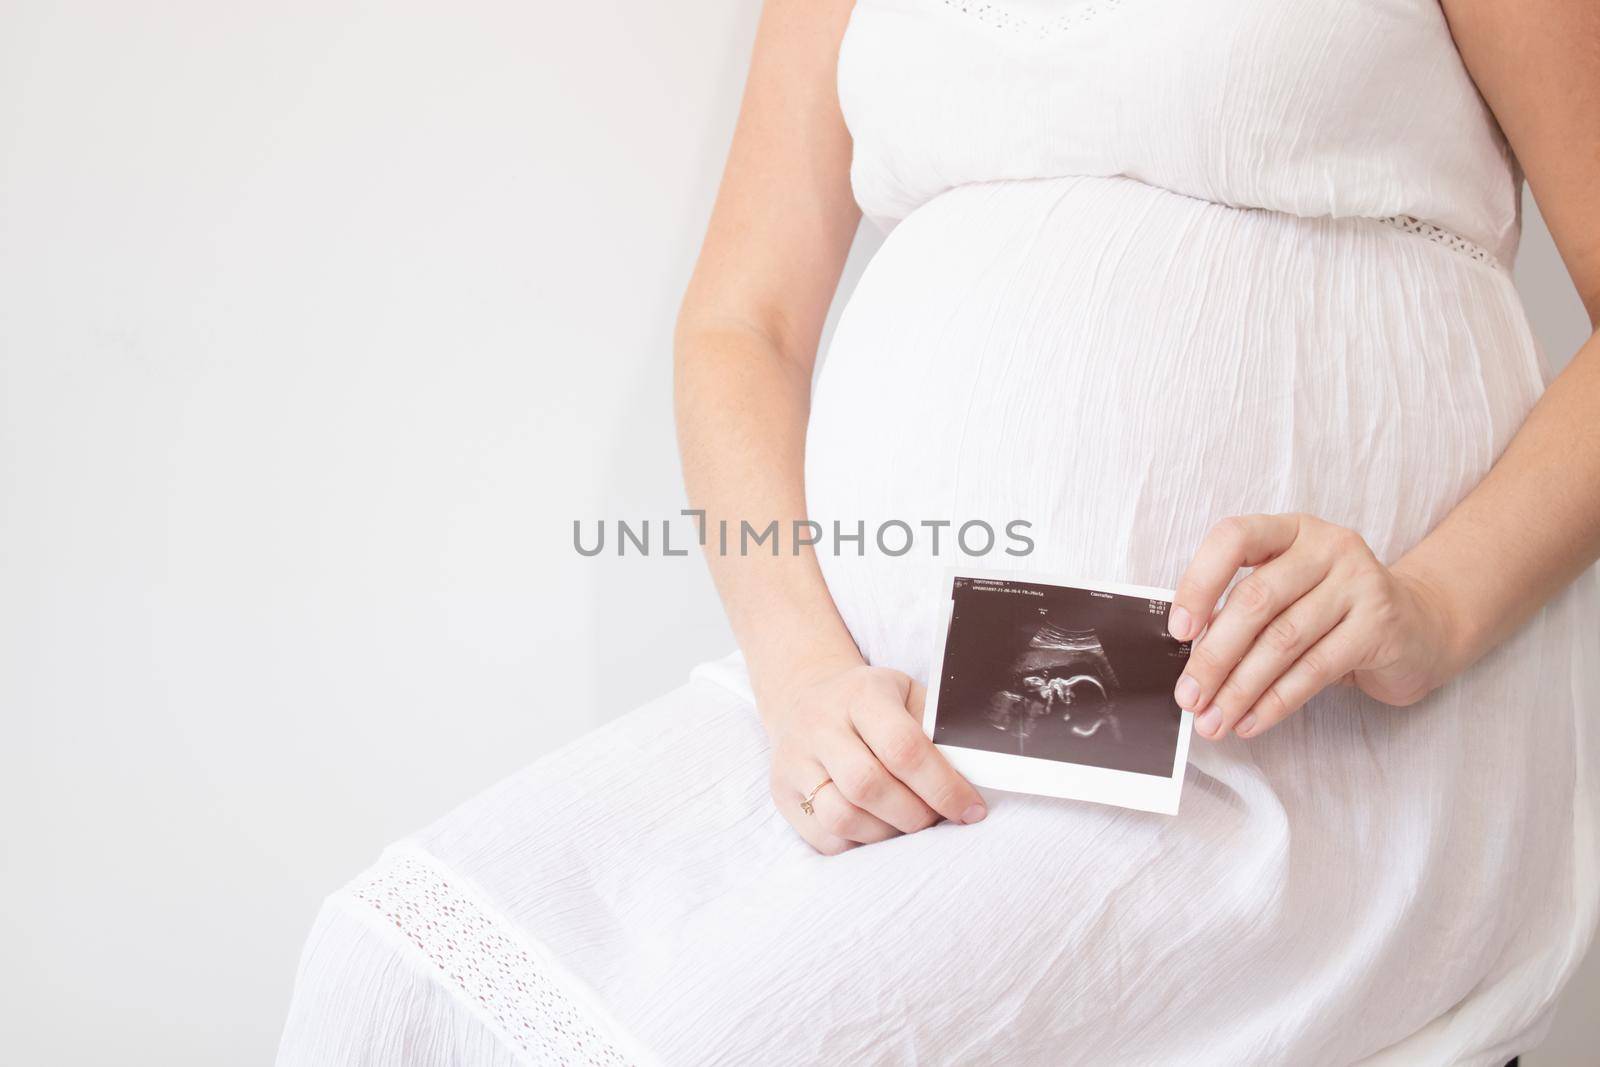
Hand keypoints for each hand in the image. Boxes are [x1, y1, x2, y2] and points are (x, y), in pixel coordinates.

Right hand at [763, 659, 987, 853]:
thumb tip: (974, 778)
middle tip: (937, 819)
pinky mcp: (781, 792)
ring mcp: (794, 760)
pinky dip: (859, 845)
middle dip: (915, 815)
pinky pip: (823, 838)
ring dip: (887, 834)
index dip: (942, 786)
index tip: (971, 810)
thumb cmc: (873, 703)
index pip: (903, 747)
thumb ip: (939, 731)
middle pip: (868, 786)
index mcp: (861, 694)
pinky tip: (877, 829)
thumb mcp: (908, 697)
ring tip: (906, 825)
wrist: (807, 698)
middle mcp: (820, 724)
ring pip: (842, 817)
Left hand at [1167, 514, 1457, 739]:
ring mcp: (1358, 583)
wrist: (1420, 628)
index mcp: (1290, 531)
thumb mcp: (1288, 596)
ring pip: (1283, 641)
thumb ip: (1243, 613)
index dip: (1199, 582)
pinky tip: (1252, 721)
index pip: (1234, 538)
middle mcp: (1326, 547)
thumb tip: (1189, 659)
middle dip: (1214, 656)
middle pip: (1256, 600)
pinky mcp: (1380, 626)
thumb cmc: (1334, 612)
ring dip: (1240, 688)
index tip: (1179, 630)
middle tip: (1189, 697)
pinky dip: (1276, 701)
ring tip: (1215, 720)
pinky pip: (1315, 669)